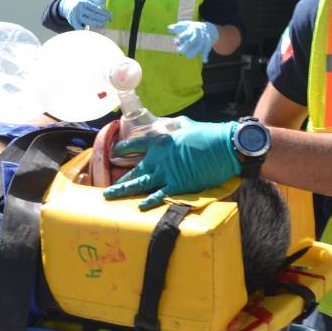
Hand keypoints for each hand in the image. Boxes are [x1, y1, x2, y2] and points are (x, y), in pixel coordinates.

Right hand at [60, 0, 112, 29]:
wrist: (66, 3)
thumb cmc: (80, 0)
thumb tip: (104, 0)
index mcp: (83, 1)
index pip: (95, 8)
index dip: (104, 12)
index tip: (110, 15)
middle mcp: (79, 8)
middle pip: (92, 14)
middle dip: (102, 18)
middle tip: (110, 20)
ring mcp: (75, 15)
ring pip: (87, 20)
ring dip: (96, 23)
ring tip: (103, 25)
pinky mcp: (72, 21)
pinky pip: (77, 26)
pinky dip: (82, 29)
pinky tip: (88, 31)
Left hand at [103, 118, 240, 209]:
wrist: (225, 147)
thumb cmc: (208, 134)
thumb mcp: (186, 124)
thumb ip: (173, 125)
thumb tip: (169, 124)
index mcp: (160, 141)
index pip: (134, 145)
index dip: (122, 149)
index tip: (115, 153)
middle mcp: (159, 158)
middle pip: (134, 171)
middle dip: (119, 181)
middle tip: (107, 189)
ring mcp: (167, 173)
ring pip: (140, 184)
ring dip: (124, 191)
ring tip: (110, 197)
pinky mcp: (178, 185)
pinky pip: (159, 195)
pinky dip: (149, 201)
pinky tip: (139, 206)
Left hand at [167, 21, 219, 61]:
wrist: (208, 28)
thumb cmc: (191, 28)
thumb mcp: (184, 25)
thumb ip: (176, 27)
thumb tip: (168, 28)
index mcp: (192, 28)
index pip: (187, 33)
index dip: (181, 38)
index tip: (175, 42)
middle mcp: (199, 32)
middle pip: (194, 39)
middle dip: (187, 45)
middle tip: (179, 51)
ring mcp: (205, 38)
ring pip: (201, 44)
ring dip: (195, 51)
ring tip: (188, 57)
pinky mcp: (208, 43)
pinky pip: (207, 49)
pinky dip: (206, 54)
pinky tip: (205, 61)